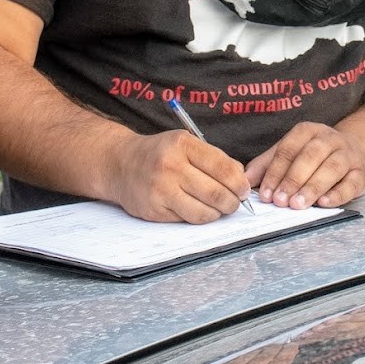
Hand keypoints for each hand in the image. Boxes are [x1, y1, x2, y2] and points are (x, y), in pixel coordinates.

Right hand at [108, 131, 250, 223]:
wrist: (120, 164)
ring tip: (219, 208)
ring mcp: (161, 189)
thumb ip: (213, 158)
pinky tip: (199, 209)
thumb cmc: (160, 153)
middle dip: (232, 202)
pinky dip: (199, 218)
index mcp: (183, 144)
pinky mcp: (154, 210)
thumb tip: (241, 179)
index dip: (239, 182)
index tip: (244, 189)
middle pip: (216, 193)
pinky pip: (187, 220)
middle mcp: (171, 166)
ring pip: (203, 212)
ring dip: (218, 214)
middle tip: (235, 202)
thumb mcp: (186, 143)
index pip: (223, 167)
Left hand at [245, 122, 364, 209]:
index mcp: (307, 131)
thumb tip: (245, 180)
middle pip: (310, 156)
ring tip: (298, 205)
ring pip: (331, 168)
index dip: (275, 172)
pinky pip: (351, 183)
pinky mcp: (361, 173)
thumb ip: (267, 164)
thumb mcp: (290, 153)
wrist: (354, 152)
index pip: (288, 149)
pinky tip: (324, 203)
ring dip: (313, 187)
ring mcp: (348, 154)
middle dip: (293, 179)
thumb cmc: (313, 156)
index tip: (266, 193)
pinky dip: (338, 194)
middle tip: (280, 201)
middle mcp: (329, 138)